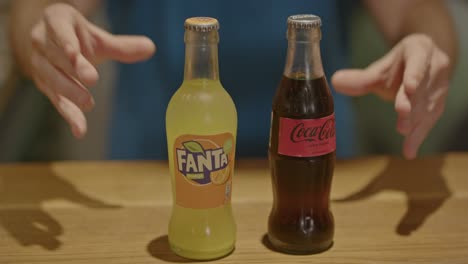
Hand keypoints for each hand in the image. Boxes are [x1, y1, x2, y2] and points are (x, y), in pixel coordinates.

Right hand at [30, 3, 155, 137]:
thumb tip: (151, 48)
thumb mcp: (99, 40)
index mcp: (55, 22)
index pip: (59, 31)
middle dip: (73, 68)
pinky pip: (56, 100)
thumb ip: (122, 46)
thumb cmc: (76, 38)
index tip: (75, 53)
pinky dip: (69, 115)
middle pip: (55, 57)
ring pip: (51, 79)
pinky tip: (80, 130)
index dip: (66, 42)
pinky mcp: (44, 85)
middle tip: (92, 79)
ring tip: (88, 104)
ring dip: (69, 92)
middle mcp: (41, 42)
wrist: (48, 43)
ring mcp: (39, 64)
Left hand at [332, 34, 450, 159]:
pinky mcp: (439, 104)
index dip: (415, 74)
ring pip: (429, 105)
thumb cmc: (399, 68)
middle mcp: (435, 66)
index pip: (419, 61)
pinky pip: (429, 121)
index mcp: (420, 50)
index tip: (409, 87)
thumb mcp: (379, 71)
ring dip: (417, 121)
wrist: (423, 65)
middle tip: (402, 115)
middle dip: (412, 102)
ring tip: (404, 132)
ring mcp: (440, 86)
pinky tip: (409, 150)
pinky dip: (418, 136)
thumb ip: (360, 79)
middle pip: (423, 88)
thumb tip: (335, 81)